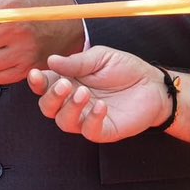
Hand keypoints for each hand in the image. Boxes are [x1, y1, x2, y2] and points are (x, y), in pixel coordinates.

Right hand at [27, 46, 171, 142]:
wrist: (153, 85)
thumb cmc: (126, 70)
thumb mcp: (101, 58)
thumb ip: (76, 62)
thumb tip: (51, 61)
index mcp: (68, 82)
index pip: (44, 86)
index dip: (37, 82)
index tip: (36, 74)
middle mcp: (73, 102)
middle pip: (48, 107)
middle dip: (51, 97)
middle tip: (65, 84)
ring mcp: (87, 118)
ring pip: (64, 122)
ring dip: (70, 108)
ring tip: (85, 93)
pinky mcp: (104, 130)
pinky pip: (89, 131)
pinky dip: (92, 120)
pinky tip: (101, 106)